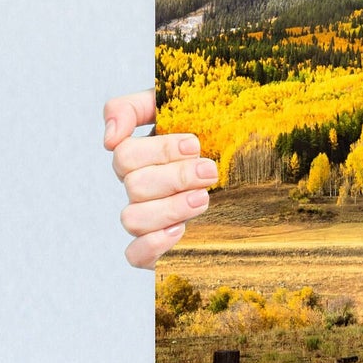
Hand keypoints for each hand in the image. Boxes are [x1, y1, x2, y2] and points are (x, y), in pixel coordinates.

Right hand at [104, 89, 216, 268]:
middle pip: (134, 185)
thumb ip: (135, 108)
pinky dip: (153, 244)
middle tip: (210, 172)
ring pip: (133, 219)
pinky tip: (180, 230)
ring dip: (170, 208)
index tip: (194, 145)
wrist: (253, 172)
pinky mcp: (156, 249)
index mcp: (142, 156)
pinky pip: (135, 255)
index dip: (159, 150)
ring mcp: (147, 219)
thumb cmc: (214, 135)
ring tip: (204, 199)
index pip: (124, 153)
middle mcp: (140, 188)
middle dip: (176, 177)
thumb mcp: (180, 107)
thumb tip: (109, 137)